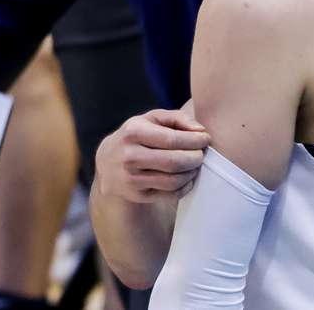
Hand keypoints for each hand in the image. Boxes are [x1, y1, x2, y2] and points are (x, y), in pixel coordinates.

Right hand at [94, 108, 209, 203]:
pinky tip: (186, 178)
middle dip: (196, 158)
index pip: (172, 139)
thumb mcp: (150, 119)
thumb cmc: (136, 136)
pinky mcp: (137, 195)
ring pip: (174, 180)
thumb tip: (200, 130)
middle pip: (175, 162)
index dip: (194, 140)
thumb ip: (176, 118)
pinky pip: (170, 194)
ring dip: (191, 173)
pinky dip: (184, 187)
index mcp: (132, 132)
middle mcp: (130, 156)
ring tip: (195, 165)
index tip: (206, 139)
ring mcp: (132, 178)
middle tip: (202, 154)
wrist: (108, 164)